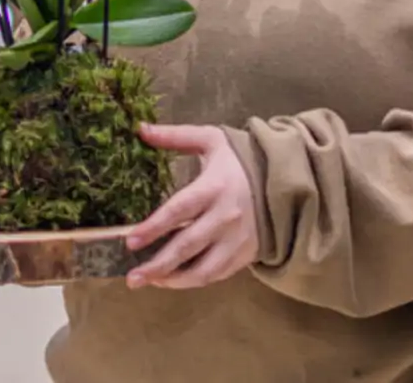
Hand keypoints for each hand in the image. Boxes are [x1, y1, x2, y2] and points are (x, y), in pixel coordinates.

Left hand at [124, 123, 258, 290]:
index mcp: (214, 186)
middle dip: (158, 265)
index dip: (154, 227)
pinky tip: (175, 279)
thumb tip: (140, 129)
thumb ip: (175, 136)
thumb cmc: (239, 158)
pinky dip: (194, 280)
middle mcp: (225, 216)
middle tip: (132, 278)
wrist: (282, 177)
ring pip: (203, 269)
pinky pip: (217, 274)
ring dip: (174, 280)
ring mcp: (237, 239)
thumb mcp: (210, 140)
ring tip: (149, 282)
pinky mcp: (245, 254)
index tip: (130, 241)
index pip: (179, 210)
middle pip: (187, 246)